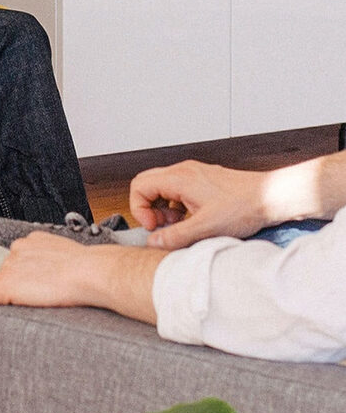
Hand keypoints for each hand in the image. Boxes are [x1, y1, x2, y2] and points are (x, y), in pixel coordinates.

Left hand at [0, 233, 165, 323]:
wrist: (92, 273)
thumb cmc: (92, 269)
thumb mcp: (73, 259)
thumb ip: (61, 264)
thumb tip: (65, 276)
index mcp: (34, 241)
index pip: (21, 261)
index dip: (24, 277)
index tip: (29, 288)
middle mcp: (18, 250)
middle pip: (9, 273)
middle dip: (17, 289)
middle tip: (30, 305)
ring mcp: (10, 267)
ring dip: (5, 301)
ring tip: (15, 314)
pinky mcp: (4, 285)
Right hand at [129, 160, 275, 248]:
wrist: (273, 196)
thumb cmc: (245, 206)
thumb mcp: (206, 228)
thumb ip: (175, 236)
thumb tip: (154, 242)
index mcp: (179, 178)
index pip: (139, 186)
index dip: (140, 209)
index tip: (153, 226)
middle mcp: (183, 171)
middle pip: (147, 184)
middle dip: (149, 208)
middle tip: (162, 226)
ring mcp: (193, 173)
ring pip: (162, 186)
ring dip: (163, 207)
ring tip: (180, 223)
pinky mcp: (203, 179)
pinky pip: (177, 189)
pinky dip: (177, 204)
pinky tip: (192, 218)